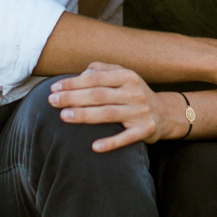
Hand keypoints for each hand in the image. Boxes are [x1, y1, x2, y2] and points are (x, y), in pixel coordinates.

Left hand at [48, 64, 182, 152]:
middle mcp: (134, 92)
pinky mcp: (146, 130)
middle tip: (52, 101)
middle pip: (99, 95)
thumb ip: (102, 70)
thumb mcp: (123, 76)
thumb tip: (82, 73)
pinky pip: (126, 138)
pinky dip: (111, 142)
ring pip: (108, 114)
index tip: (54, 88)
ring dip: (85, 115)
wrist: (164, 113)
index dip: (73, 82)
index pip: (95, 78)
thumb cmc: (134, 93)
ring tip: (64, 117)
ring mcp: (141, 112)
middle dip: (73, 97)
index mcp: (127, 76)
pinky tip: (94, 147)